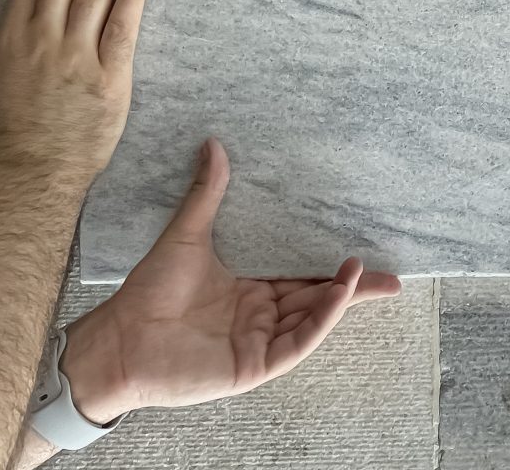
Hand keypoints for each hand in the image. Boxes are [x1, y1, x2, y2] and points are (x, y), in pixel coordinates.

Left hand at [61, 139, 401, 421]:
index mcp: (250, 288)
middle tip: (390, 274)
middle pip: (317, 298)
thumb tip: (212, 144)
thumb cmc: (149, 290)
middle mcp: (260, 316)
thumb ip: (206, 193)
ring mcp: (259, 342)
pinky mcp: (254, 364)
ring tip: (362, 272)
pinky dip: (321, 320)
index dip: (330, 264)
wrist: (119, 338)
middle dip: (353, 286)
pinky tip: (338, 295)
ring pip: (312, 319)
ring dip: (340, 298)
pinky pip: (297, 342)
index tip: (359, 246)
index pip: (301, 274)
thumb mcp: (187, 234)